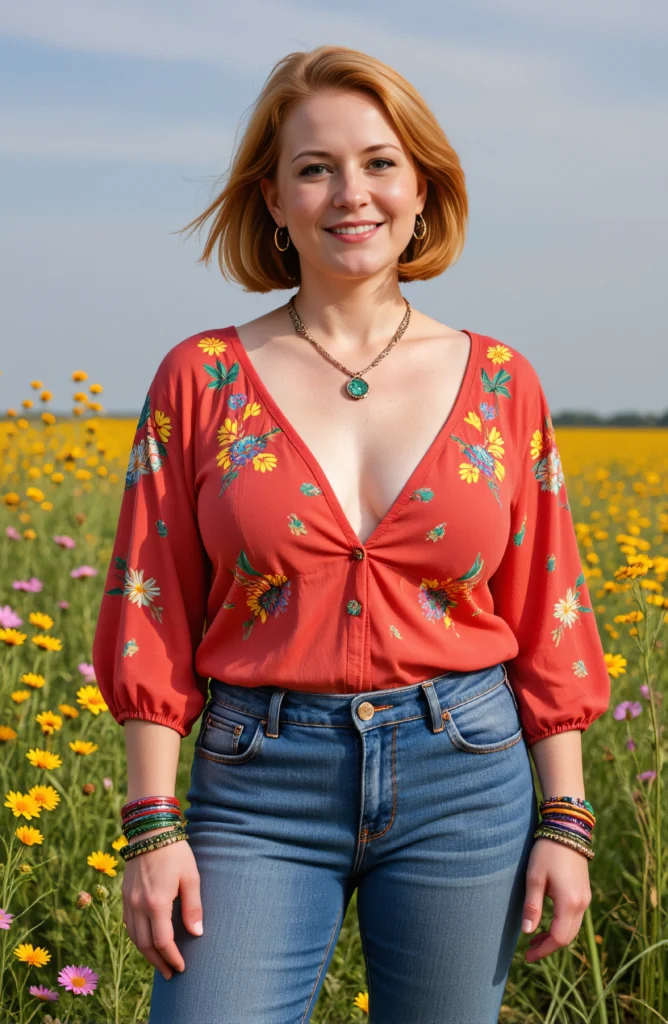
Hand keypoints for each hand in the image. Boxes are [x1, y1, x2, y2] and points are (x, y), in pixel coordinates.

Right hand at [122, 832, 202, 979]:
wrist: (150, 830)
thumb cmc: (175, 851)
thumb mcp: (191, 876)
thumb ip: (193, 906)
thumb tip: (197, 933)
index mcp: (156, 903)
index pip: (162, 941)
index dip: (172, 957)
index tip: (181, 967)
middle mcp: (138, 905)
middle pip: (145, 945)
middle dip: (158, 962)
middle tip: (170, 973)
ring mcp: (128, 900)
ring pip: (134, 937)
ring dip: (146, 953)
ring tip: (160, 962)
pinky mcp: (124, 895)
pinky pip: (128, 924)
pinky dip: (137, 938)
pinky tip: (147, 941)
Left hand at [521, 837, 590, 962]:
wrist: (567, 830)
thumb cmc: (547, 852)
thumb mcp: (534, 878)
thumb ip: (532, 906)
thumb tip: (527, 932)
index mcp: (569, 902)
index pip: (559, 938)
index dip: (543, 950)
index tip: (527, 956)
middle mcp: (582, 904)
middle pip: (568, 937)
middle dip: (549, 946)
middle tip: (528, 950)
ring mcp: (585, 898)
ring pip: (572, 928)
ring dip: (555, 936)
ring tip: (535, 939)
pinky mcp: (584, 892)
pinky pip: (575, 917)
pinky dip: (562, 925)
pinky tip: (548, 923)